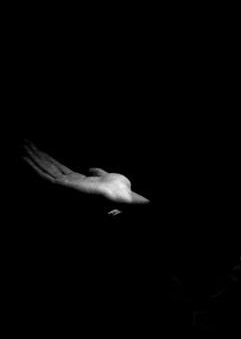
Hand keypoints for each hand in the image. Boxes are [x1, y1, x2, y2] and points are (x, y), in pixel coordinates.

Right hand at [22, 140, 148, 206]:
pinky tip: (24, 157)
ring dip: (31, 157)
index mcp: (78, 181)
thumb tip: (91, 169)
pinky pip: (43, 175)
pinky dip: (32, 166)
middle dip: (36, 154)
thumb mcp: (107, 176)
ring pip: (43, 169)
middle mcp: (67, 183)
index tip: (38, 150)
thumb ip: (97, 172)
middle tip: (23, 142)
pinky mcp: (61, 186)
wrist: (120, 195)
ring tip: (21, 145)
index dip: (47, 158)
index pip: (58, 168)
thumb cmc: (118, 189)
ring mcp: (63, 185)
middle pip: (47, 166)